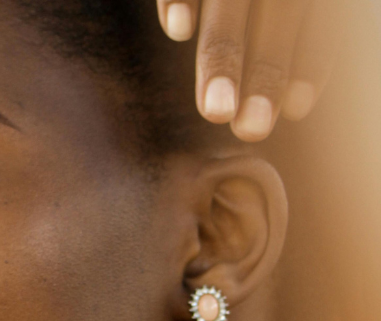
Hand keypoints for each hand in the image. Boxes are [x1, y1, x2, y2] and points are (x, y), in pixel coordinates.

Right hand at [155, 0, 351, 141]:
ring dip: (222, 58)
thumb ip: (291, 19)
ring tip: (215, 112)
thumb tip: (294, 92)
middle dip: (265, 73)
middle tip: (253, 130)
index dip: (312, 61)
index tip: (297, 110)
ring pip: (232, 0)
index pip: (320, 16)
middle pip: (279, 13)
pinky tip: (178, 31)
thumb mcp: (291, 1)